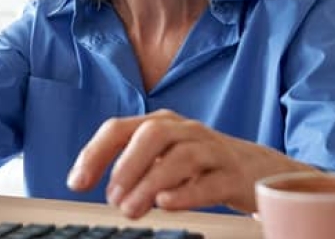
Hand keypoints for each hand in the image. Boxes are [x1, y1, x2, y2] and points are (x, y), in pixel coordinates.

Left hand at [66, 109, 315, 217]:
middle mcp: (186, 131)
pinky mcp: (234, 175)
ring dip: (151, 183)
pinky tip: (167, 203)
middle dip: (127, 165)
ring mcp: (213, 150)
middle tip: (112, 197)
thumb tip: (106, 190)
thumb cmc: (202, 165)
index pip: (120, 128)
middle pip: (153, 134)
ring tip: (132, 209)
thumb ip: (135, 168)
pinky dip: (187, 192)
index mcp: (162, 124)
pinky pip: (211, 180)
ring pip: (181, 157)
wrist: (258, 170)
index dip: (95, 153)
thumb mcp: (164, 158)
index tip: (76, 183)